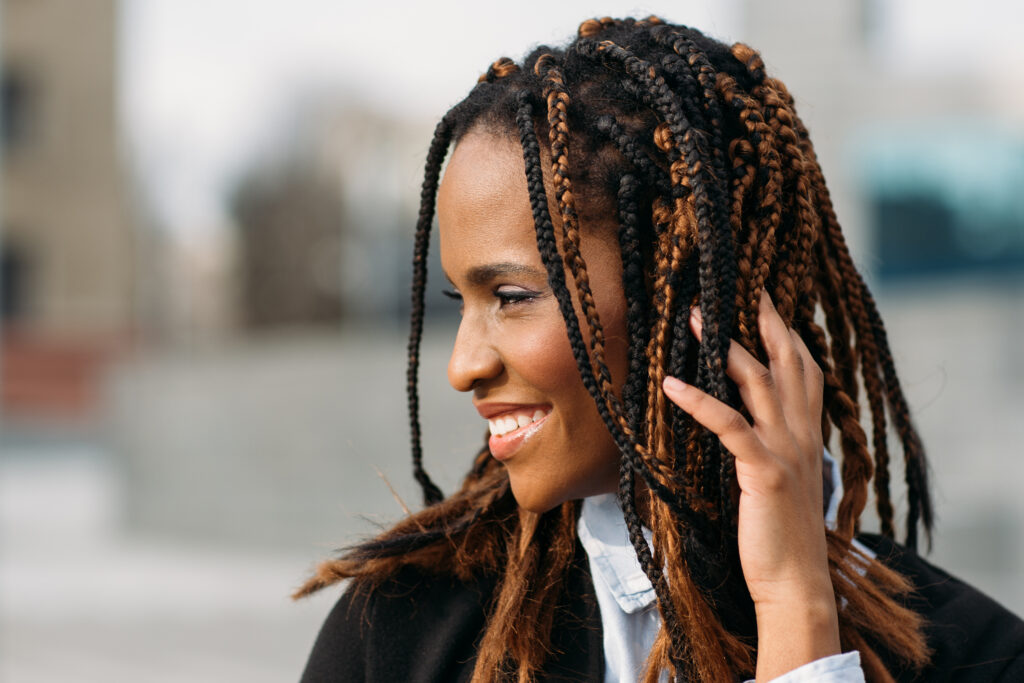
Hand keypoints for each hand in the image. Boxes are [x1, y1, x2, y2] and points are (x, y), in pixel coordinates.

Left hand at [662, 291, 838, 679]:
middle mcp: (803, 434)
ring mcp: (787, 450)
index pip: (803, 368)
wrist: (795, 584)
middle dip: (762, 319)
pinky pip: (729, 425)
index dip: (786, 330)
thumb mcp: (779, 481)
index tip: (764, 298)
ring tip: (690, 317)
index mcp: (808, 435)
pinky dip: (699, 401)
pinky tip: (670, 384)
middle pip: (786, 360)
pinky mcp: (766, 471)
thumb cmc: (778, 535)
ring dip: (722, 345)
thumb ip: (768, 448)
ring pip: (757, 381)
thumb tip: (738, 426)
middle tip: (732, 286)